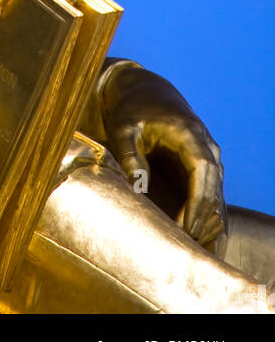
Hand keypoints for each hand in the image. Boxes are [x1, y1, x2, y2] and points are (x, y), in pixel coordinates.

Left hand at [100, 61, 226, 251]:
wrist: (144, 92)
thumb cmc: (131, 110)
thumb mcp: (123, 128)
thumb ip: (129, 155)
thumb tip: (139, 188)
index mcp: (190, 134)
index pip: (204, 172)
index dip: (197, 203)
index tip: (186, 229)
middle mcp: (207, 147)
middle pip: (215, 190)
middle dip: (201, 221)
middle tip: (181, 248)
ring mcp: (210, 159)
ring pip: (218, 199)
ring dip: (206, 225)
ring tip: (186, 249)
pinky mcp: (205, 169)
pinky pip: (213, 199)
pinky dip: (206, 220)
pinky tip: (194, 241)